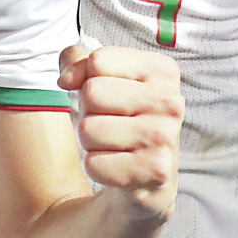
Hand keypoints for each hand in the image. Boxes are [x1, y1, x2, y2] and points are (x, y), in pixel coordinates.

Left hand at [58, 44, 182, 218]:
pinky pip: (95, 164)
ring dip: (91, 142)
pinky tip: (118, 166)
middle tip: (110, 123)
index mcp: (162, 70)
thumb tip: (66, 79)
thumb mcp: (103, 80)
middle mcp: (170, 101)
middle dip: (88, 112)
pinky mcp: (154, 171)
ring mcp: (165, 137)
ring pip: (89, 130)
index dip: (87, 80)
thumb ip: (78, 62)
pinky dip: (97, 168)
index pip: (98, 61)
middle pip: (91, 93)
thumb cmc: (122, 119)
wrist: (145, 176)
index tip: (105, 96)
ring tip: (114, 145)